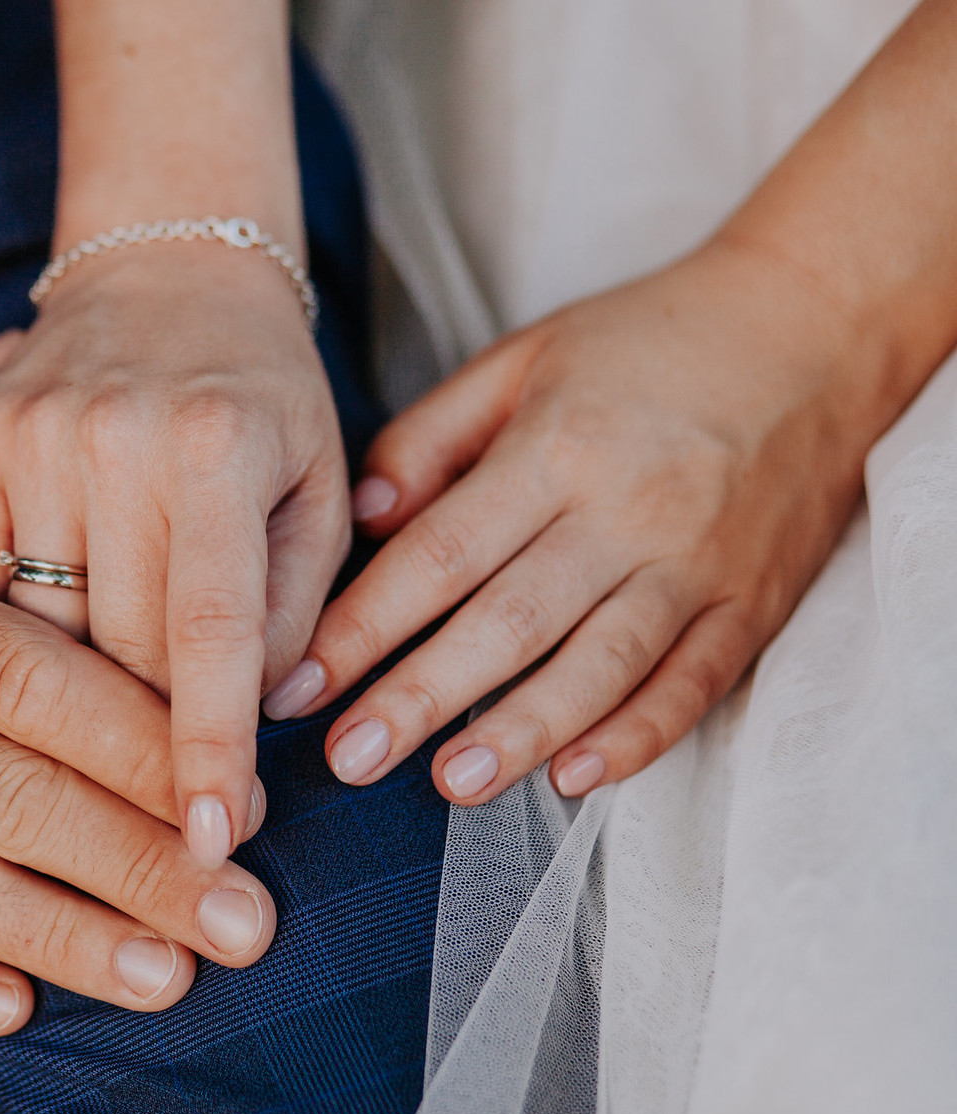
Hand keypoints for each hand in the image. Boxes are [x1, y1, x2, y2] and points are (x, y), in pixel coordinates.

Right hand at [0, 243, 350, 866]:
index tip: (212, 841)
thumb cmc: (262, 393)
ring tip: (95, 758)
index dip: (209, 747)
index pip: (206, 628)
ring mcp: (21, 438)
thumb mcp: (318, 483)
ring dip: (69, 704)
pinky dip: (2, 646)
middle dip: (145, 742)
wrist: (163, 265)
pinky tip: (28, 672)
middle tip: (173, 815)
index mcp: (215, 444)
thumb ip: (298, 606)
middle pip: (111, 651)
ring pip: (30, 634)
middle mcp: (107, 437)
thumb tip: (261, 721)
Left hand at [266, 240, 896, 802]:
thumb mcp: (522, 358)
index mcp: (556, 448)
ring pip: (599, 666)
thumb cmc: (645, 343)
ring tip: (447, 785)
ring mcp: (697, 565)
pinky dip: (636, 738)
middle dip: (419, 696)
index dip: (363, 625)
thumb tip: (365, 515)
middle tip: (347, 757)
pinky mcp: (750, 603)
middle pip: (508, 623)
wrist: (815, 329)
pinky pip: (693, 686)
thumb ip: (433, 436)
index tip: (298, 683)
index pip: (440, 554)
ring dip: (520, 732)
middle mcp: (627, 513)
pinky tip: (573, 779)